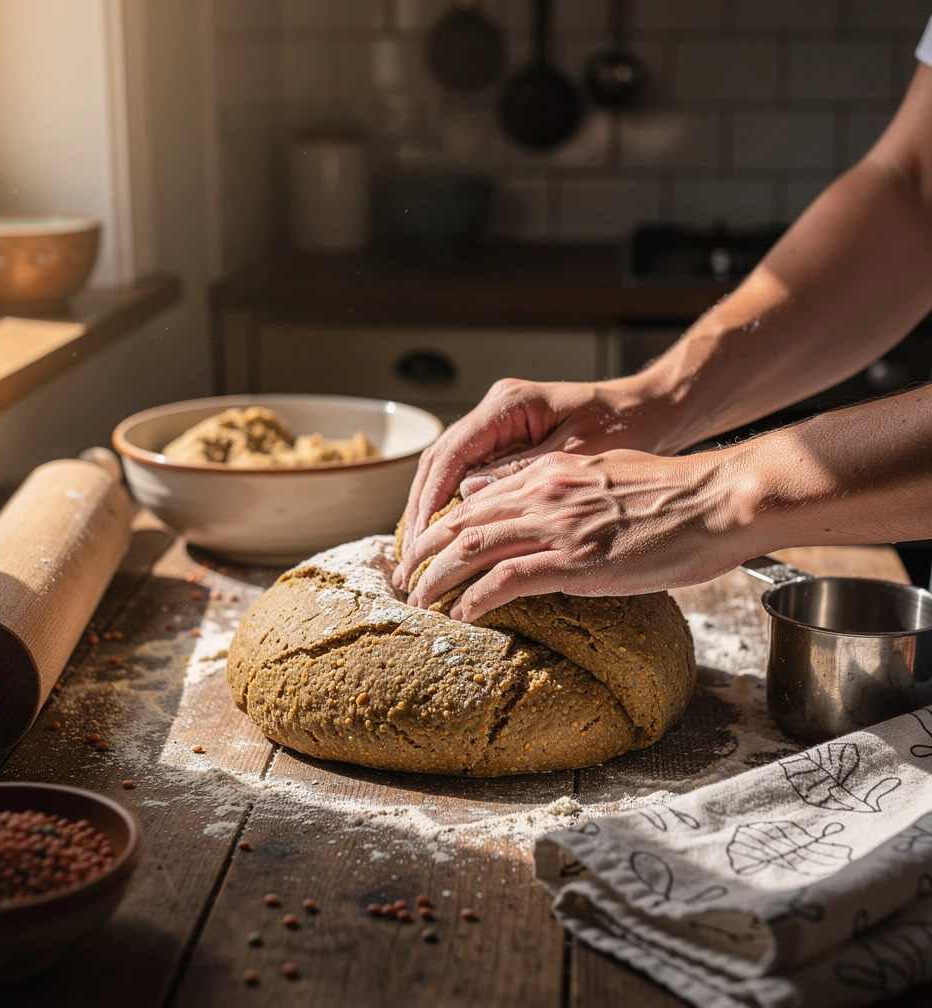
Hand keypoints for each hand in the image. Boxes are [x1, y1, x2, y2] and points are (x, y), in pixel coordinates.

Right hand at [393, 375, 667, 588]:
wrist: (653, 408)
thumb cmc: (626, 426)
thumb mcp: (578, 454)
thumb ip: (524, 473)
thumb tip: (468, 497)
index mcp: (508, 406)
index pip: (449, 456)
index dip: (428, 504)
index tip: (419, 545)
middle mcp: (495, 411)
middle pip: (437, 465)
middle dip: (420, 516)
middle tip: (409, 565)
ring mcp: (499, 425)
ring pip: (447, 472)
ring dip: (432, 517)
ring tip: (419, 562)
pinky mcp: (509, 441)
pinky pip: (469, 477)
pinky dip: (455, 511)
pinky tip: (448, 545)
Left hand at [403, 448, 755, 621]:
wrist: (716, 500)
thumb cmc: (669, 494)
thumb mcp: (601, 473)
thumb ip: (551, 484)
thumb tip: (504, 496)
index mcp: (548, 475)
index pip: (474, 500)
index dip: (439, 527)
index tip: (423, 550)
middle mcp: (543, 496)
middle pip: (460, 524)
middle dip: (422, 553)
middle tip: (403, 579)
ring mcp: (557, 528)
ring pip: (471, 551)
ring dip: (437, 579)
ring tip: (418, 601)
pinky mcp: (576, 562)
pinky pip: (507, 580)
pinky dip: (476, 598)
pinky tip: (462, 614)